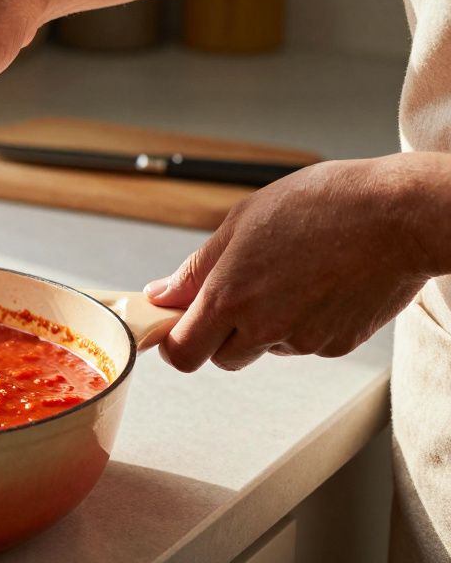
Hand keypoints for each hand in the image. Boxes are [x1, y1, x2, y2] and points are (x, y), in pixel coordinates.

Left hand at [145, 154, 446, 370]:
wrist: (400, 215)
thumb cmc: (324, 205)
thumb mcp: (243, 222)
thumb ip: (197, 268)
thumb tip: (161, 294)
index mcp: (231, 296)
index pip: (182, 352)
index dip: (176, 341)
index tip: (178, 325)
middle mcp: (264, 327)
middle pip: (221, 358)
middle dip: (220, 335)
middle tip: (239, 294)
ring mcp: (303, 341)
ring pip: (264, 349)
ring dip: (264, 327)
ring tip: (290, 276)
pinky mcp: (337, 346)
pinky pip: (304, 344)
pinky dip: (304, 323)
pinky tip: (320, 285)